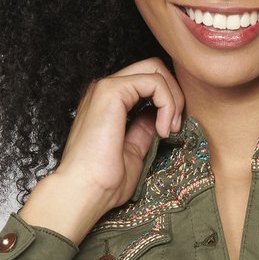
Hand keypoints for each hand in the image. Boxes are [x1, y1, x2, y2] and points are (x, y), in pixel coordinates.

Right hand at [18, 58, 184, 242]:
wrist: (84, 192)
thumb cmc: (103, 181)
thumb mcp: (134, 152)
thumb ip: (144, 130)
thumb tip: (161, 117)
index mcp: (109, 103)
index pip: (147, 82)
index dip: (168, 101)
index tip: (171, 132)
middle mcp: (106, 90)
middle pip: (154, 67)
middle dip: (174, 93)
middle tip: (175, 127)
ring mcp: (106, 88)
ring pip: (155, 69)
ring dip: (173, 99)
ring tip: (170, 130)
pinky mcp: (111, 91)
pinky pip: (153, 81)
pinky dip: (167, 103)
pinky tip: (164, 129)